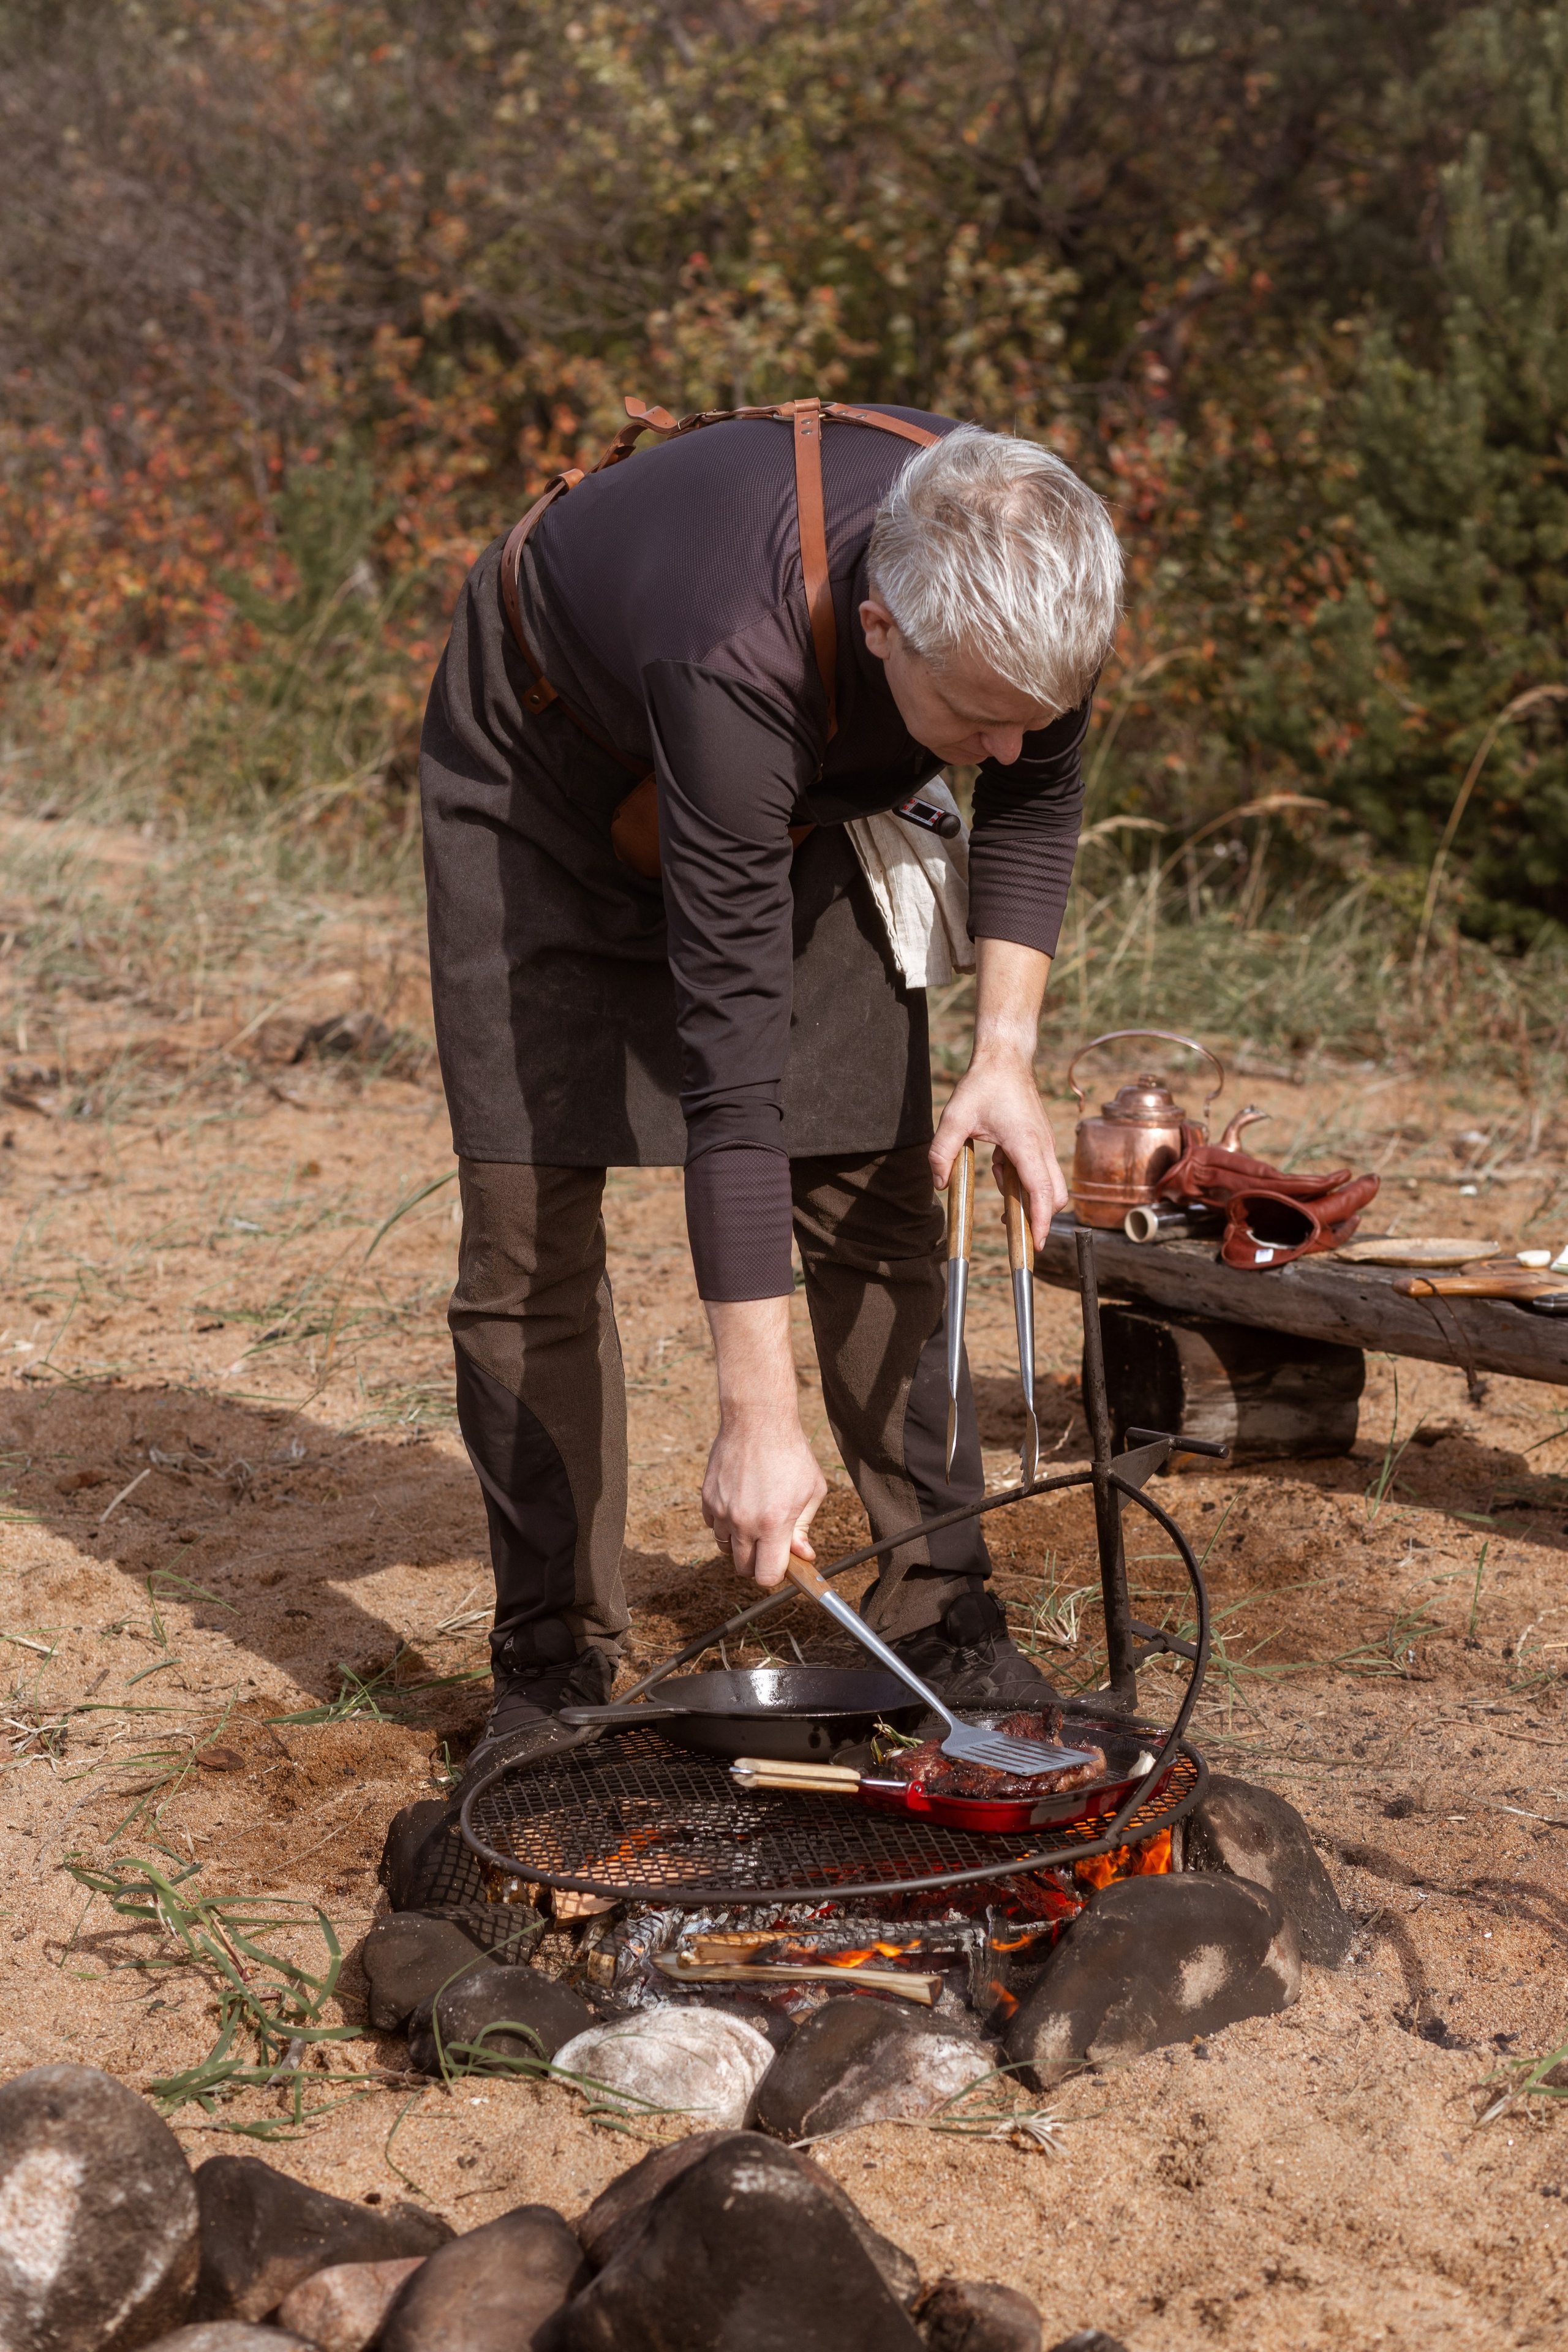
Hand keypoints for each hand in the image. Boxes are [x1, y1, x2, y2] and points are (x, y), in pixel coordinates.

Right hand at [702, 1298, 827, 1586]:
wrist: (757, 1420)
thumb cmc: (791, 1454)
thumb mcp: (811, 1491)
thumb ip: (804, 1528)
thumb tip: (804, 1554)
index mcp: (772, 1523)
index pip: (765, 1576)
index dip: (775, 1574)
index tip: (782, 1562)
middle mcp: (743, 1521)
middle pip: (743, 1568)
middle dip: (758, 1562)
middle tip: (771, 1542)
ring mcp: (721, 1510)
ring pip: (725, 1548)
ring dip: (740, 1543)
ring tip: (755, 1519)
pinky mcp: (707, 1498)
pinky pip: (713, 1526)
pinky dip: (725, 1524)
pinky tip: (741, 1503)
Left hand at [929, 937, 1065, 1249]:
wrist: (1005, 1056)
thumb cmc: (983, 1084)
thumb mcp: (954, 1118)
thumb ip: (942, 1153)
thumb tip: (939, 1185)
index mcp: (1025, 1145)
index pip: (1041, 1192)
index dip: (1041, 1222)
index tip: (1036, 1245)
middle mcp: (1041, 1146)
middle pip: (1054, 1195)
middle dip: (1041, 1219)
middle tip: (1021, 1238)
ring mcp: (1043, 1143)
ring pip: (1049, 1184)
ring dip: (1031, 1199)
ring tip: (1005, 1203)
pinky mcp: (1039, 1140)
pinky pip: (1038, 1170)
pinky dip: (1023, 1181)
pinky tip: (1000, 1172)